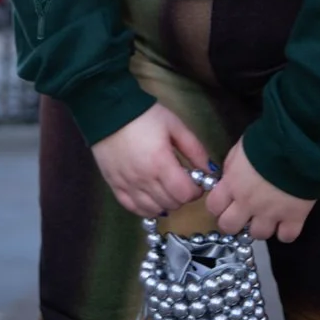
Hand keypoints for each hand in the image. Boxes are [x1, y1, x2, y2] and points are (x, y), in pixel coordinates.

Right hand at [92, 103, 211, 216]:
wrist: (109, 110)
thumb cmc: (145, 116)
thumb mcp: (175, 125)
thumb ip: (195, 149)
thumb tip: (209, 170)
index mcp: (161, 163)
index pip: (185, 194)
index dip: (195, 191)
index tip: (196, 182)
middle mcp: (144, 179)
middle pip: (171, 203)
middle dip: (182, 195)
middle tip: (181, 182)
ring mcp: (128, 184)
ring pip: (154, 210)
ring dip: (165, 203)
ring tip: (166, 189)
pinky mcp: (115, 186)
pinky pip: (133, 208)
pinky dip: (146, 208)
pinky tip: (152, 199)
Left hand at [206, 140, 315, 242]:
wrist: (298, 143)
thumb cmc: (266, 140)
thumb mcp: (240, 149)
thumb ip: (231, 168)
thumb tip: (228, 180)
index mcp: (232, 184)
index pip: (213, 207)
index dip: (218, 205)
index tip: (226, 201)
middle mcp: (247, 203)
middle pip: (229, 227)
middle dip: (234, 221)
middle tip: (243, 213)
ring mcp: (270, 213)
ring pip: (258, 235)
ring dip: (261, 226)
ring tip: (267, 215)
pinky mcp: (294, 218)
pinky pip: (286, 237)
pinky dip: (285, 231)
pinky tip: (286, 221)